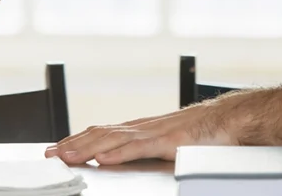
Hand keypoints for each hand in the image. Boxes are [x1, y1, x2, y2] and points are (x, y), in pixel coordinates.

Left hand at [44, 103, 235, 164]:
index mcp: (141, 129)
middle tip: (49, 154)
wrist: (232, 120)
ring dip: (87, 147)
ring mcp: (155, 132)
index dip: (77, 140)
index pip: (101, 132)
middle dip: (73, 143)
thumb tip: (119, 160)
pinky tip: (104, 158)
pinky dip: (120, 153)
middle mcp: (143, 127)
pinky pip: (140, 147)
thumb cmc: (204, 133)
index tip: (56, 149)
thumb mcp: (168, 143)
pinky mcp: (170, 141)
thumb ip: (146, 150)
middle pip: (100, 133)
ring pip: (114, 139)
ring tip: (67, 156)